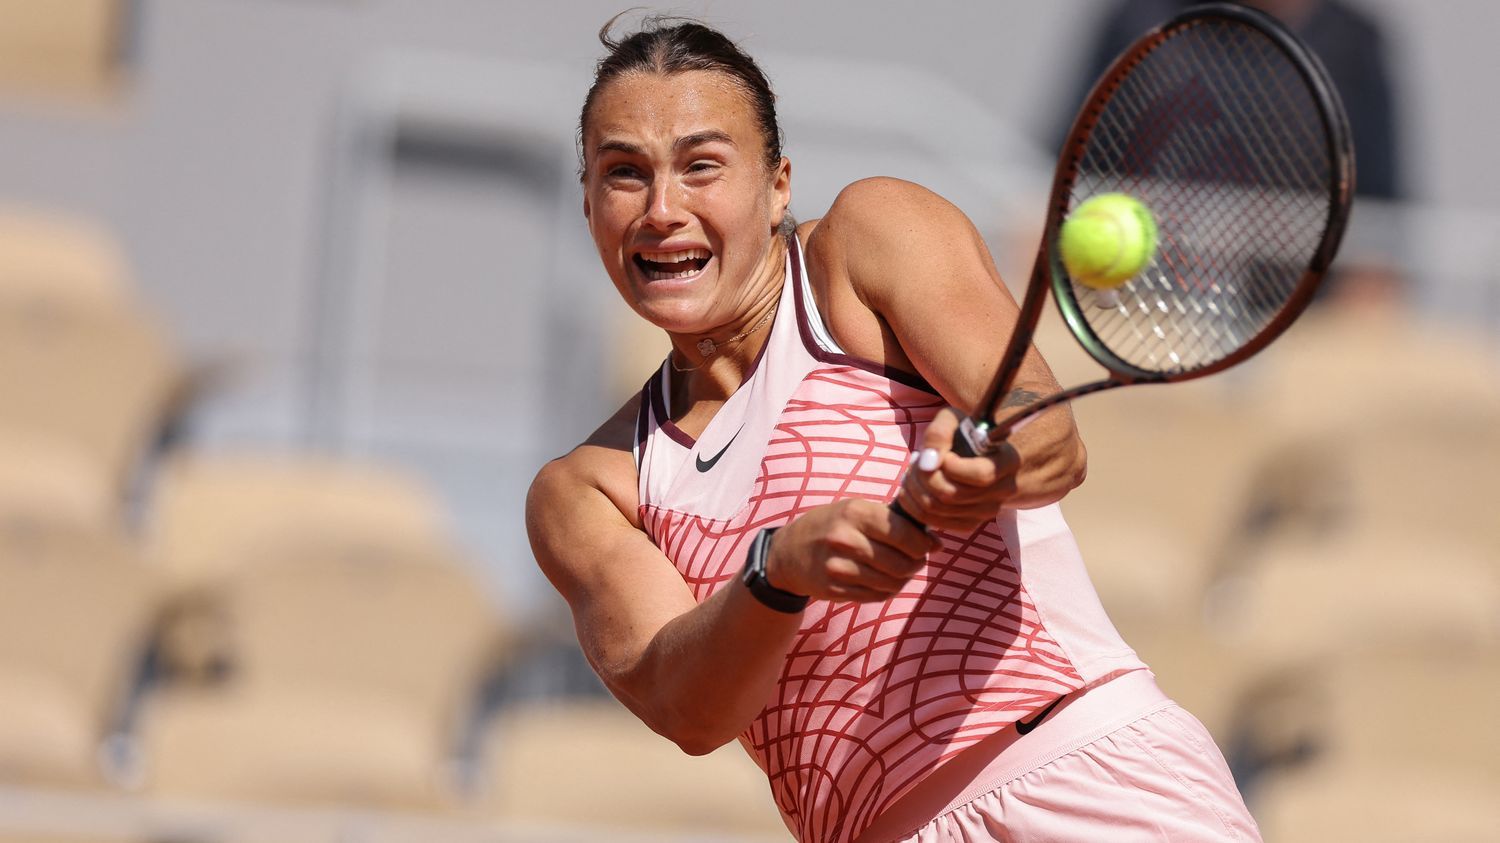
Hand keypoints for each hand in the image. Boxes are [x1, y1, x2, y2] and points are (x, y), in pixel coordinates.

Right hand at [766, 499, 937, 602]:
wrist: (789, 552)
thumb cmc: (832, 525)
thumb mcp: (854, 509)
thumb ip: (892, 521)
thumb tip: (935, 542)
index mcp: (854, 512)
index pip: (904, 534)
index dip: (924, 544)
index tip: (930, 546)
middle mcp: (845, 539)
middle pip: (901, 562)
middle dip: (916, 564)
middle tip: (916, 560)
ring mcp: (837, 566)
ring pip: (891, 582)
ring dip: (903, 579)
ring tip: (901, 571)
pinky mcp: (834, 589)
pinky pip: (875, 595)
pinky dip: (887, 590)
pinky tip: (883, 581)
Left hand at [895, 407, 1020, 531]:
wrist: (972, 454)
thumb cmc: (963, 433)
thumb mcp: (953, 420)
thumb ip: (939, 433)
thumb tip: (928, 462)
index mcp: (1008, 461)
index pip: (981, 474)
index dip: (951, 466)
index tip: (943, 455)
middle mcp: (1003, 490)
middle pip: (952, 494)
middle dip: (923, 476)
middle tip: (916, 461)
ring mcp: (988, 511)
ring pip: (939, 509)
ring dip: (915, 489)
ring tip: (913, 472)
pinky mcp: (971, 524)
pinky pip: (936, 522)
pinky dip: (916, 506)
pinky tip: (914, 489)